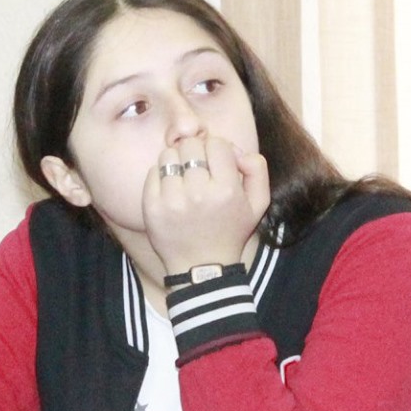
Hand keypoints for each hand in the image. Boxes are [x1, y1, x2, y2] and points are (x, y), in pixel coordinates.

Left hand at [142, 133, 269, 276]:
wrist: (202, 267)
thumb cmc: (231, 231)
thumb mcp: (258, 204)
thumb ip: (257, 169)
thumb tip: (238, 152)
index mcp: (227, 190)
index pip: (216, 143)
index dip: (216, 149)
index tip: (216, 163)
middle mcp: (198, 193)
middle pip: (190, 145)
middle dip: (196, 152)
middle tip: (198, 169)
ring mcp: (172, 200)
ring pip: (168, 155)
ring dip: (177, 162)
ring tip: (183, 178)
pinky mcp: (152, 207)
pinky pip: (153, 172)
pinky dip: (161, 175)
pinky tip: (171, 189)